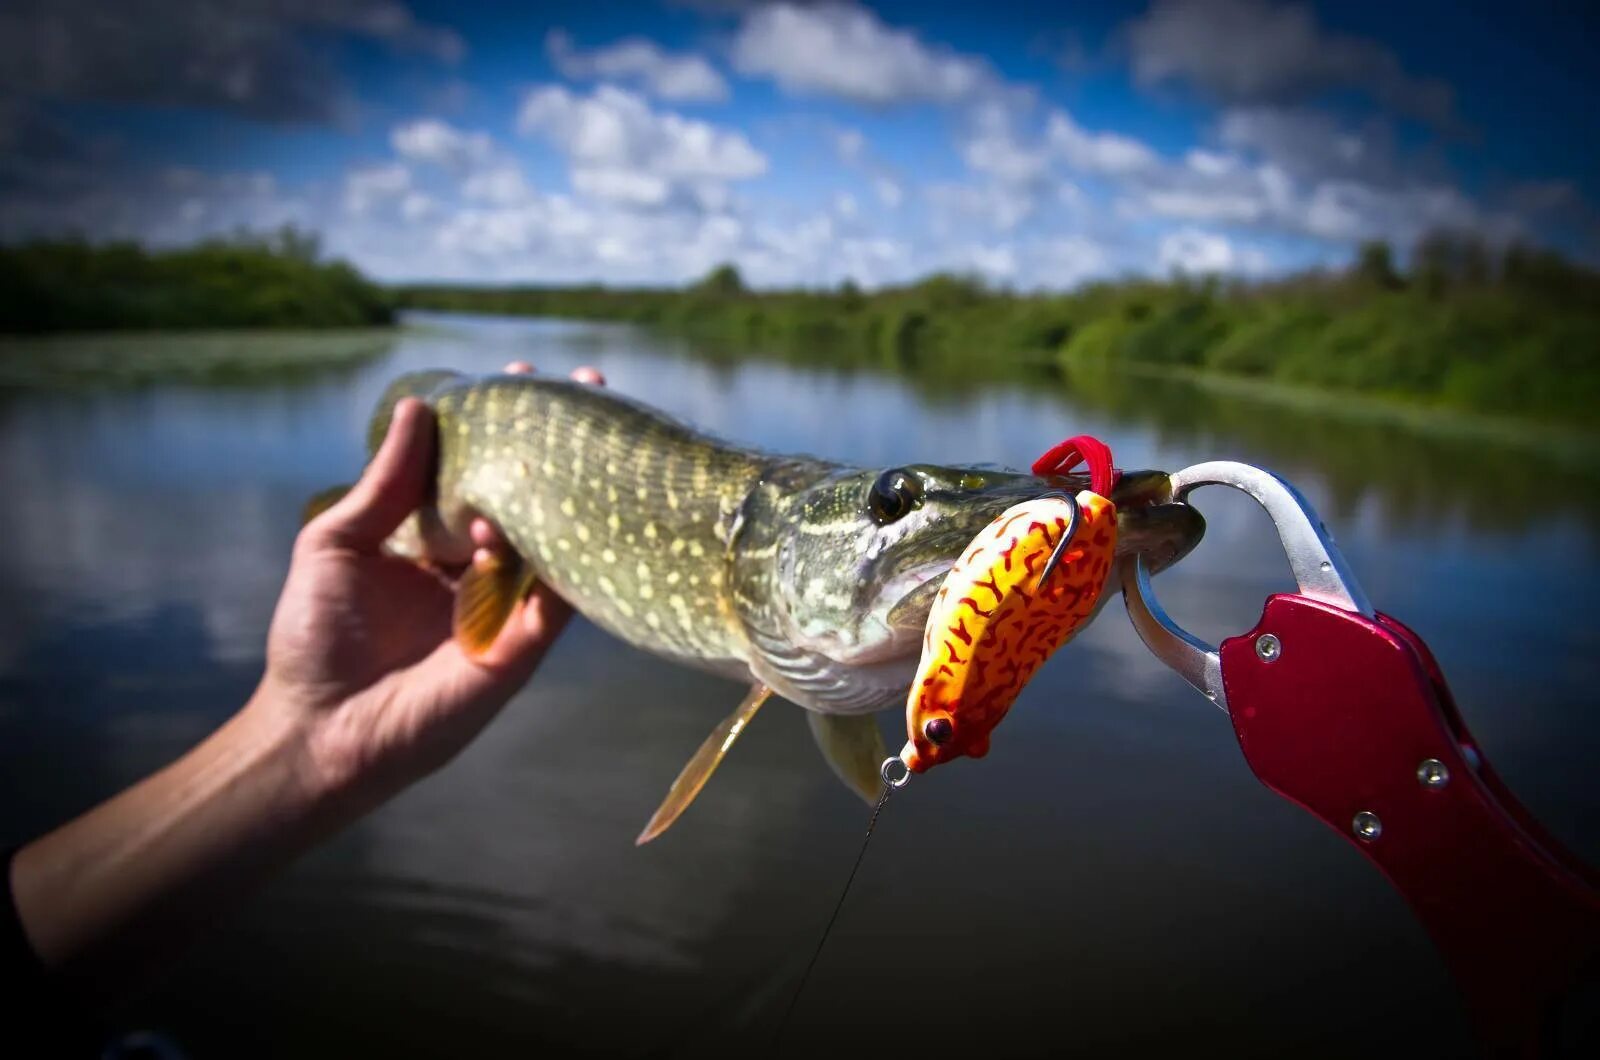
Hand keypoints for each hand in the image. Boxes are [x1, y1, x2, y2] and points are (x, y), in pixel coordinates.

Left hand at [259, 362, 605, 801]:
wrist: (321, 726)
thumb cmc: (316, 636)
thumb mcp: (338, 541)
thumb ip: (385, 483)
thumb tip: (418, 406)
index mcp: (435, 539)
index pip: (481, 470)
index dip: (502, 425)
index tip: (520, 377)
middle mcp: (480, 566)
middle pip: (530, 495)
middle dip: (559, 444)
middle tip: (587, 387)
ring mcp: (508, 604)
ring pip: (555, 536)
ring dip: (577, 487)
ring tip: (596, 435)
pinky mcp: (523, 644)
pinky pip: (561, 594)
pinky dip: (570, 554)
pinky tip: (577, 506)